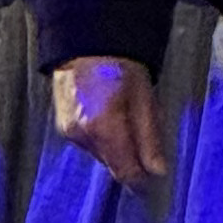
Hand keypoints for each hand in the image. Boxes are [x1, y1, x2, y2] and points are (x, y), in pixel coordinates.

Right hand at [52, 55, 168, 188]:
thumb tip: (158, 172)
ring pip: (101, 155)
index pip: (126, 172)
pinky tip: (110, 116)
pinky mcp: (64, 126)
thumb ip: (150, 138)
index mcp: (104, 128)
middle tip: (146, 139)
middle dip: (131, 160)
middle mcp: (83, 135)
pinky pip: (89, 143)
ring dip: (116, 147)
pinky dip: (102, 137)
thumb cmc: (121, 65)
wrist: (87, 41)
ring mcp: (70, 132)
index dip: (142, 182)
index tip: (155, 182)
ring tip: (126, 118)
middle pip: (114, 165)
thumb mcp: (145, 98)